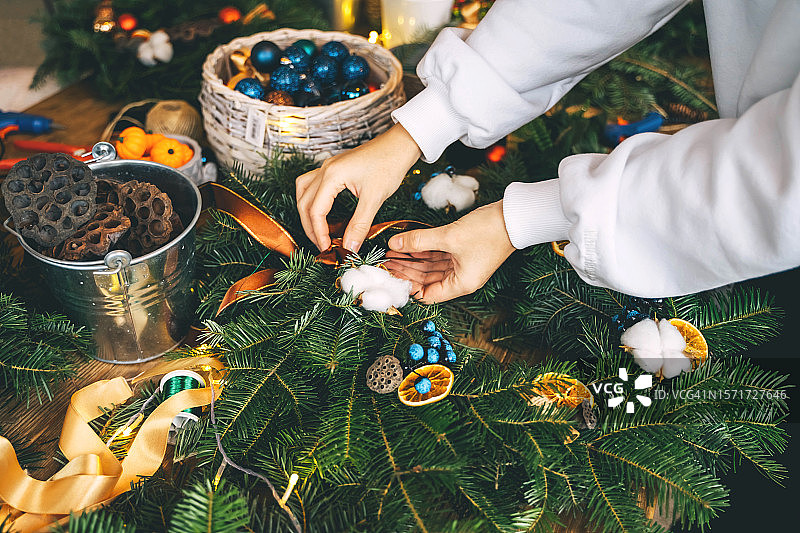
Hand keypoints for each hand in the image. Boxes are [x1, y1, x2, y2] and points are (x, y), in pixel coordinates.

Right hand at [296, 123, 421, 251]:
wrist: (400, 145)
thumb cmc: (389, 165)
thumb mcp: (375, 198)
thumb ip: (359, 225)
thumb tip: (349, 247)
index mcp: (332, 176)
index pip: (315, 211)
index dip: (319, 233)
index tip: (327, 249)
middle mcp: (325, 169)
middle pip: (304, 203)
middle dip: (310, 227)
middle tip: (322, 245)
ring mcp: (328, 166)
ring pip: (303, 192)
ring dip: (306, 212)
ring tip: (317, 230)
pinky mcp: (334, 167)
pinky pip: (312, 184)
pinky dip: (312, 200)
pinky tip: (322, 210)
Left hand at [384, 200, 515, 302]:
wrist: (515, 217)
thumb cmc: (488, 231)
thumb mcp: (449, 237)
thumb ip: (418, 241)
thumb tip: (393, 244)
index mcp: (461, 284)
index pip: (427, 295)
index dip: (407, 287)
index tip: (390, 276)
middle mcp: (461, 278)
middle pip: (426, 280)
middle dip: (405, 271)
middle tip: (385, 263)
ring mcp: (462, 265)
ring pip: (431, 266)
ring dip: (412, 260)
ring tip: (391, 253)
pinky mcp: (463, 252)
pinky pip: (438, 256)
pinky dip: (423, 251)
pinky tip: (407, 246)